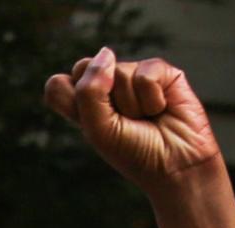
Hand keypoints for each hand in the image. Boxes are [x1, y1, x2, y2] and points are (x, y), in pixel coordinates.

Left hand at [44, 48, 220, 195]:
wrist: (176, 166)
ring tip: (147, 119)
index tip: (88, 120)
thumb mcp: (100, 131)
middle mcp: (107, 88)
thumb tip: (107, 53)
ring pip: (118, 72)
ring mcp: (133, 77)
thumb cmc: (136, 155)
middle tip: (121, 122)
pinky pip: (145, 73)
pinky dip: (152, 98)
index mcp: (85, 105)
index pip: (58, 85)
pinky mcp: (161, 72)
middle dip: (101, 98)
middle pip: (83, 67)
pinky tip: (162, 109)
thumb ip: (89, 92)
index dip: (69, 96)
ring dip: (132, 105)